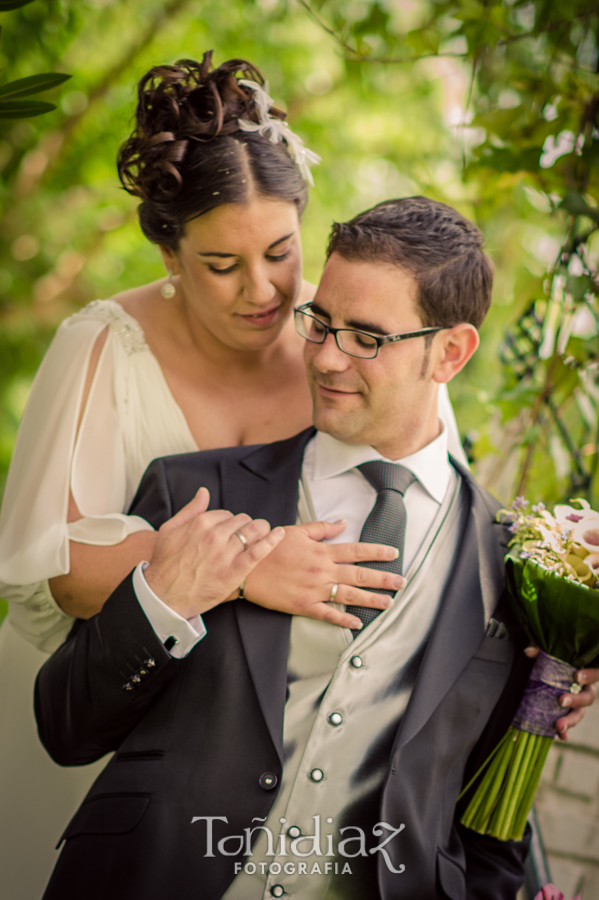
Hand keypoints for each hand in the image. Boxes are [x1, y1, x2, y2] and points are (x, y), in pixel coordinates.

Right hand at [145, 487, 284, 618]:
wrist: (163, 596)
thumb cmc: (165, 564)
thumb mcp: (170, 529)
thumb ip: (190, 509)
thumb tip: (204, 492)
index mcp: (201, 522)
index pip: (228, 514)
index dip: (231, 523)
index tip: (231, 532)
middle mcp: (215, 534)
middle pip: (243, 521)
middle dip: (246, 527)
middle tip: (247, 536)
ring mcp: (225, 553)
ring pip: (253, 532)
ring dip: (261, 531)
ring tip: (263, 535)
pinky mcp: (234, 571)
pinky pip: (259, 551)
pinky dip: (272, 541)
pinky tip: (279, 534)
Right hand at [243, 520, 405, 630]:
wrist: (246, 567)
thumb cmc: (270, 547)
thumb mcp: (297, 531)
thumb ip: (322, 529)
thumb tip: (343, 523)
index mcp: (322, 551)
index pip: (357, 551)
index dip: (378, 552)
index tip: (394, 554)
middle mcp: (322, 570)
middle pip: (360, 575)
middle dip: (383, 579)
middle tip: (402, 583)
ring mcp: (314, 590)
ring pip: (349, 596)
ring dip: (371, 600)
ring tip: (389, 603)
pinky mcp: (304, 605)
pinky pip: (328, 614)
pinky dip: (344, 620)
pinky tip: (358, 623)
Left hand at [525, 646, 598, 740]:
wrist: (538, 670)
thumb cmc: (548, 657)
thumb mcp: (543, 650)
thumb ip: (539, 648)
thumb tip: (530, 651)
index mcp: (583, 672)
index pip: (595, 673)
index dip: (589, 675)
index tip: (576, 676)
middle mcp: (583, 689)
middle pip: (588, 697)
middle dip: (576, 701)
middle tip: (561, 700)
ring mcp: (575, 703)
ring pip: (580, 714)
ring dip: (571, 721)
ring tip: (559, 726)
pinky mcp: (565, 713)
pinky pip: (569, 724)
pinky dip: (565, 732)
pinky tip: (560, 736)